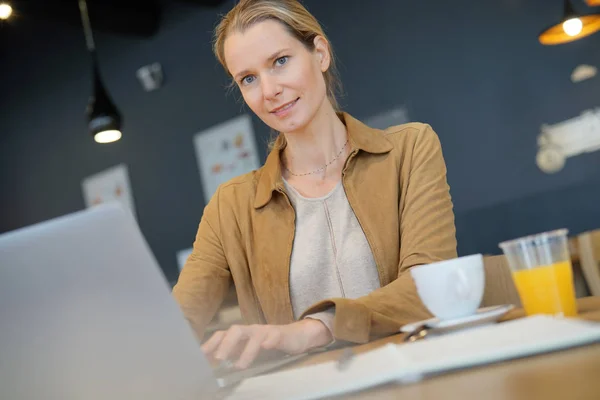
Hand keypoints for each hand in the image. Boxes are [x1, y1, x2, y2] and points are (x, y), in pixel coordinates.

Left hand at [201, 319, 332, 368]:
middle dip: (225, 344)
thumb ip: (233, 354)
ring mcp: (265, 331)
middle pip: (235, 331)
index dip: (210, 344)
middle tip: (218, 359)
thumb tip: (214, 365)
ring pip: (253, 335)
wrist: (296, 336)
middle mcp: (250, 331)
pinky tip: (267, 347)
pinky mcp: (280, 334)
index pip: (222, 335)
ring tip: (240, 365)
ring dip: (246, 350)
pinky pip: (274, 336)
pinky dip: (269, 341)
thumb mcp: (248, 350)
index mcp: (241, 335)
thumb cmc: (268, 344)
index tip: (199, 356)